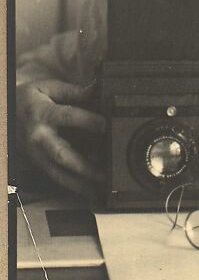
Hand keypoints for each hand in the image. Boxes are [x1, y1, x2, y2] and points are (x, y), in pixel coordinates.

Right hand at [16, 79, 105, 197]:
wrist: (4, 112)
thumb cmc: (30, 98)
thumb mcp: (48, 87)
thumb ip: (74, 91)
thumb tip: (97, 88)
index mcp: (43, 114)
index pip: (68, 117)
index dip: (88, 121)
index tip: (107, 125)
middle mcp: (39, 137)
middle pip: (62, 154)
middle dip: (84, 165)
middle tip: (106, 172)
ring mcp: (37, 154)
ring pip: (58, 173)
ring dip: (80, 184)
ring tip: (100, 189)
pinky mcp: (38, 163)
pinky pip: (56, 178)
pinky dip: (73, 187)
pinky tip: (90, 192)